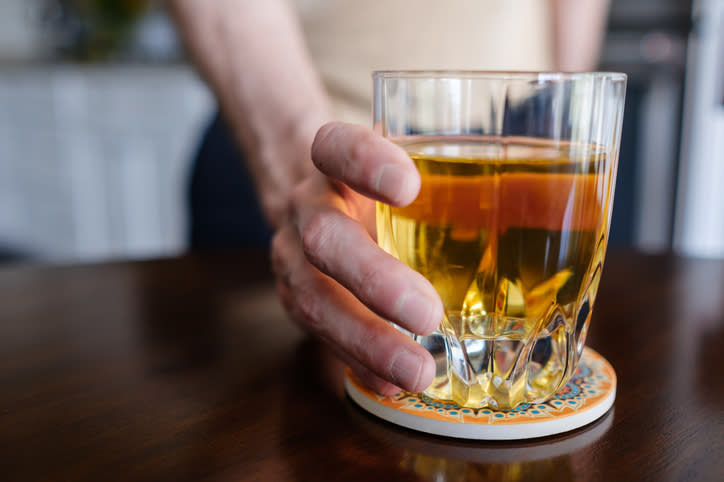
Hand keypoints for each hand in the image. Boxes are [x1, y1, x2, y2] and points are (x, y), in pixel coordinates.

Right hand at [271, 122, 443, 395]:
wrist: (322, 200)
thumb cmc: (381, 183)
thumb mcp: (407, 161)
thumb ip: (456, 171)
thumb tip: (552, 196)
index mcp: (335, 161)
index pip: (336, 147)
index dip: (364, 163)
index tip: (409, 187)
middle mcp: (309, 208)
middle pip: (325, 238)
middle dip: (374, 279)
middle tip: (426, 313)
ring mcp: (295, 257)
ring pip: (313, 299)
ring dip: (366, 340)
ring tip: (417, 370)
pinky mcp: (299, 300)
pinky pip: (320, 337)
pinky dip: (360, 362)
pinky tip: (394, 383)